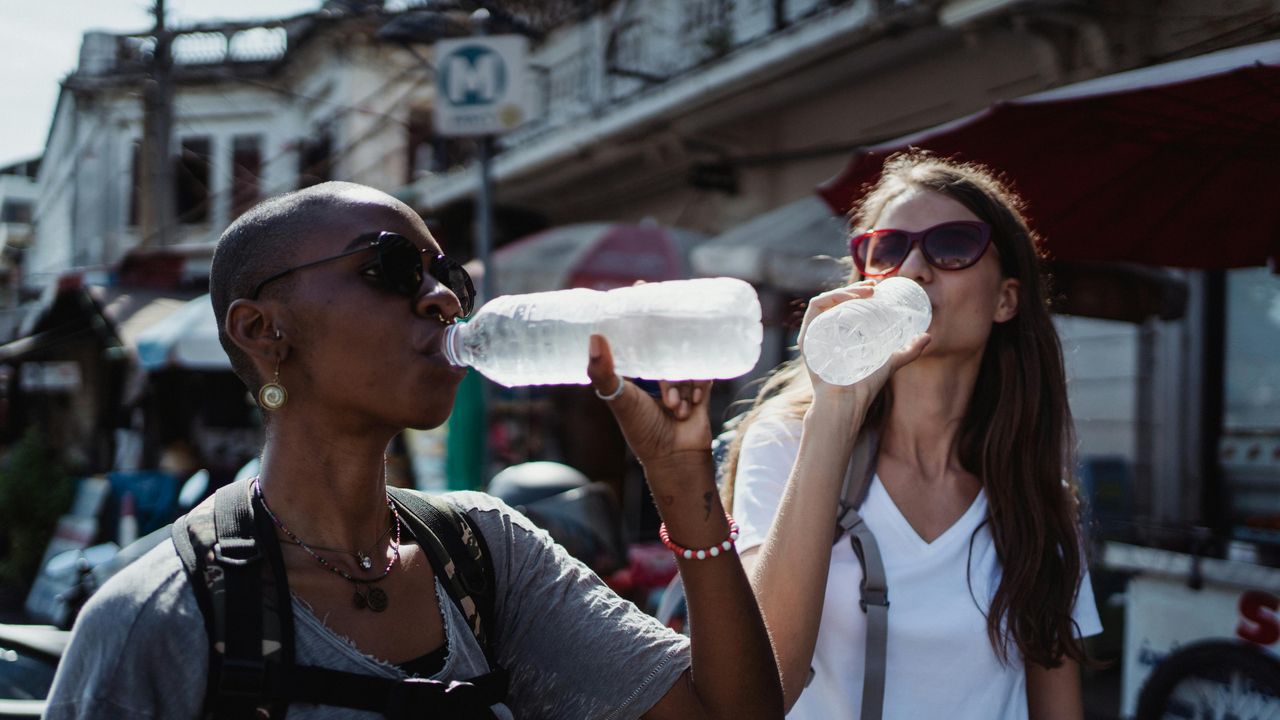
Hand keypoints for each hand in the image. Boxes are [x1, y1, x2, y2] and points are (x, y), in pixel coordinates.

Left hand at [586, 334, 712, 469]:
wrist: (674, 456)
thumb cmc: (642, 430)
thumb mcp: (618, 398)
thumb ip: (602, 372)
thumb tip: (595, 337)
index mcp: (638, 379)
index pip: (643, 351)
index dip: (645, 345)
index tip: (648, 335)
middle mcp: (659, 381)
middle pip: (669, 359)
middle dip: (670, 382)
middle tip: (668, 403)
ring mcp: (681, 386)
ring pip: (686, 369)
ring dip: (683, 390)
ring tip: (678, 411)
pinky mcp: (701, 392)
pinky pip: (703, 375)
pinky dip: (698, 387)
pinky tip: (693, 404)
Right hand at [798, 280, 930, 409]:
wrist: (848, 401)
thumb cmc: (864, 386)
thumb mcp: (890, 363)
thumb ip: (908, 350)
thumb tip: (928, 336)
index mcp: (839, 334)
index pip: (845, 306)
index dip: (859, 292)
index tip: (877, 289)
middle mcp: (824, 332)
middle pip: (836, 302)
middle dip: (854, 289)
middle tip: (874, 288)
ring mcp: (815, 334)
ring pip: (826, 301)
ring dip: (845, 290)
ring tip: (865, 292)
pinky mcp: (808, 337)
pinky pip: (815, 308)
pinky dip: (831, 297)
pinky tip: (849, 298)